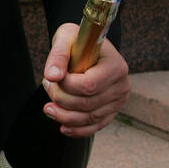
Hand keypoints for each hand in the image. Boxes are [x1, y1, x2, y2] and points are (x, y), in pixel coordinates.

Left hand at [41, 23, 129, 137]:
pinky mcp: (111, 112)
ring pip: (89, 118)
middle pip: (87, 104)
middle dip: (61, 99)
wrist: (87, 47)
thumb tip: (52, 76)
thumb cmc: (77, 41)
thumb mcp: (66, 37)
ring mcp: (118, 101)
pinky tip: (63, 127)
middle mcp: (122, 85)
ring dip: (64, 117)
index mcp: (116, 66)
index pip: (88, 86)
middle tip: (47, 87)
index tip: (50, 78)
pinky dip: (77, 130)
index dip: (65, 86)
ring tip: (48, 108)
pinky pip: (95, 127)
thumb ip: (58, 56)